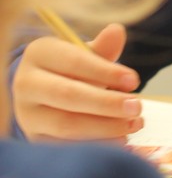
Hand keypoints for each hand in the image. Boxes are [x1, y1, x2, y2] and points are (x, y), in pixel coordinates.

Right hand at [12, 24, 142, 141]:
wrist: (45, 94)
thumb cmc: (72, 71)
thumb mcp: (85, 55)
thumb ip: (103, 48)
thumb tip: (117, 31)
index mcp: (40, 54)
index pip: (74, 62)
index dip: (106, 72)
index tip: (134, 81)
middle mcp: (26, 84)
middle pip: (68, 95)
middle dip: (107, 103)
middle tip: (138, 107)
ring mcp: (27, 114)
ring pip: (67, 125)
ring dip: (106, 127)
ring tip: (134, 124)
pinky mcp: (35, 139)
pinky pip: (67, 147)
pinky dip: (97, 145)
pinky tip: (121, 140)